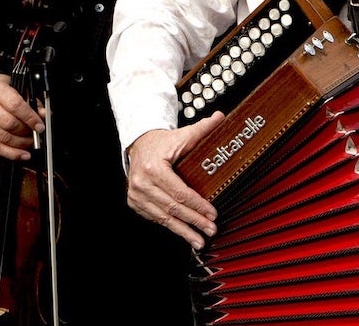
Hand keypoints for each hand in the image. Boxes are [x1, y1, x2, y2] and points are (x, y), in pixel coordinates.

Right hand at [0, 71, 43, 160]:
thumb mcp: (17, 86)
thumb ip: (31, 100)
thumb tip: (43, 114)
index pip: (15, 106)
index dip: (30, 117)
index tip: (40, 125)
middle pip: (9, 123)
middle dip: (26, 131)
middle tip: (37, 133)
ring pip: (3, 137)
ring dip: (21, 143)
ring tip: (31, 142)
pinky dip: (11, 153)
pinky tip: (22, 154)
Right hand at [124, 111, 225, 249]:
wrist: (139, 145)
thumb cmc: (163, 143)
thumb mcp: (183, 134)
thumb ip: (203, 128)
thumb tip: (222, 117)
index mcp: (154, 168)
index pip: (179, 191)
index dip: (197, 205)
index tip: (212, 213)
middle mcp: (142, 183)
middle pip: (172, 208)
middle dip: (194, 221)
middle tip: (210, 230)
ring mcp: (136, 195)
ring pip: (163, 218)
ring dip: (183, 231)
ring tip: (199, 240)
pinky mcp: (135, 203)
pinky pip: (155, 218)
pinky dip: (171, 226)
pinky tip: (184, 233)